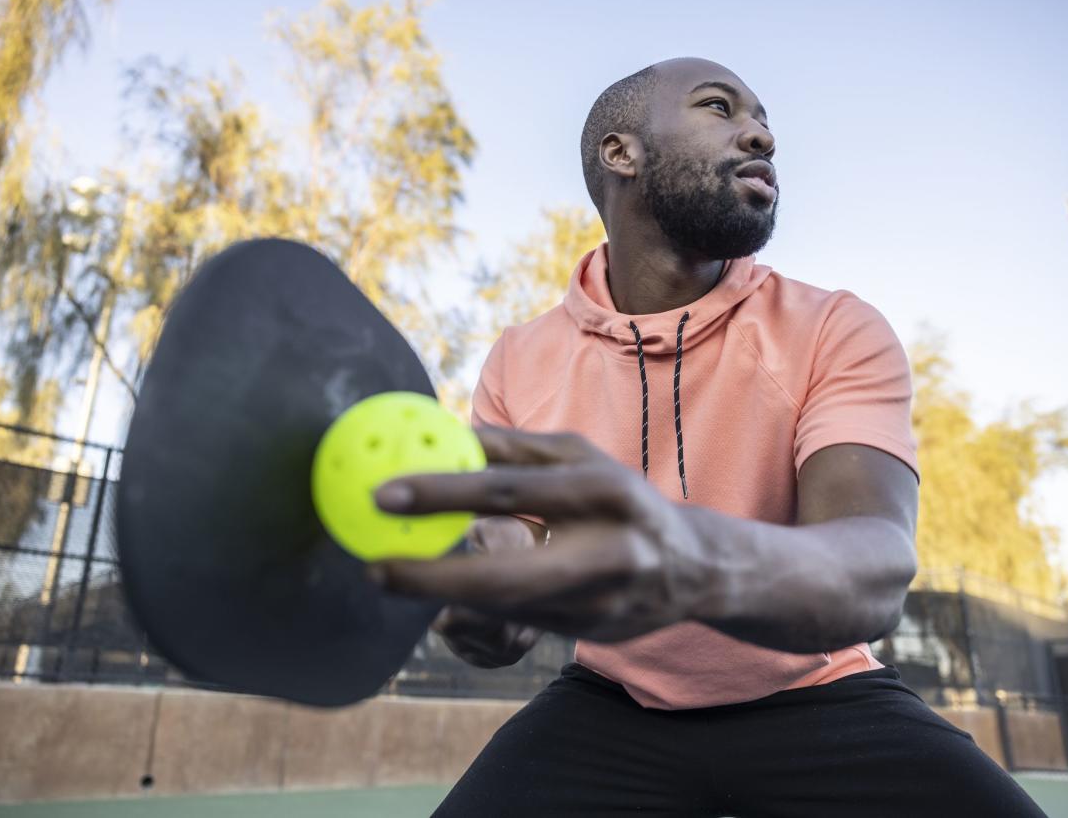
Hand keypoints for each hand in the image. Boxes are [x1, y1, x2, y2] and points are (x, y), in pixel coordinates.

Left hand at [368, 428, 710, 641]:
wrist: (695, 570)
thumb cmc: (624, 499)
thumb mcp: (582, 459)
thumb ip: (518, 449)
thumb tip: (448, 433)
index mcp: (604, 490)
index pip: (510, 490)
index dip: (442, 493)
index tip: (382, 495)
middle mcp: (607, 550)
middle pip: (505, 575)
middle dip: (431, 578)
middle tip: (373, 568)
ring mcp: (599, 602)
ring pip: (505, 608)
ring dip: (441, 596)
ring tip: (388, 576)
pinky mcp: (587, 634)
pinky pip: (517, 623)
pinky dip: (471, 609)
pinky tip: (434, 594)